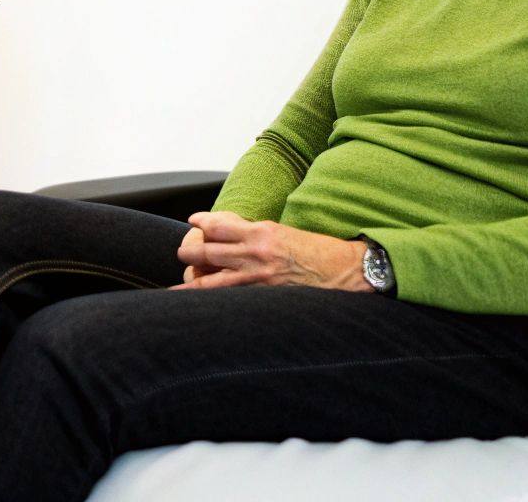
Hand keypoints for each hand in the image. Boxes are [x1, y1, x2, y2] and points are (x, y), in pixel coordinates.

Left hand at [170, 211, 370, 291]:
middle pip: (208, 251)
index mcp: (261, 231)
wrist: (345, 271)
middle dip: (189, 251)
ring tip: (182, 279)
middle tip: (182, 252)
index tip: (193, 221)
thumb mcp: (282, 232)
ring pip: (211, 279)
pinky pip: (229, 298)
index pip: (219, 225)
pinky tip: (197, 305)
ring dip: (191, 278)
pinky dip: (211, 299)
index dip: (202, 223)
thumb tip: (229, 233)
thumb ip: (254, 233)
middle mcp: (255, 252)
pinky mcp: (263, 296)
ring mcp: (257, 277)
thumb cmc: (316, 251)